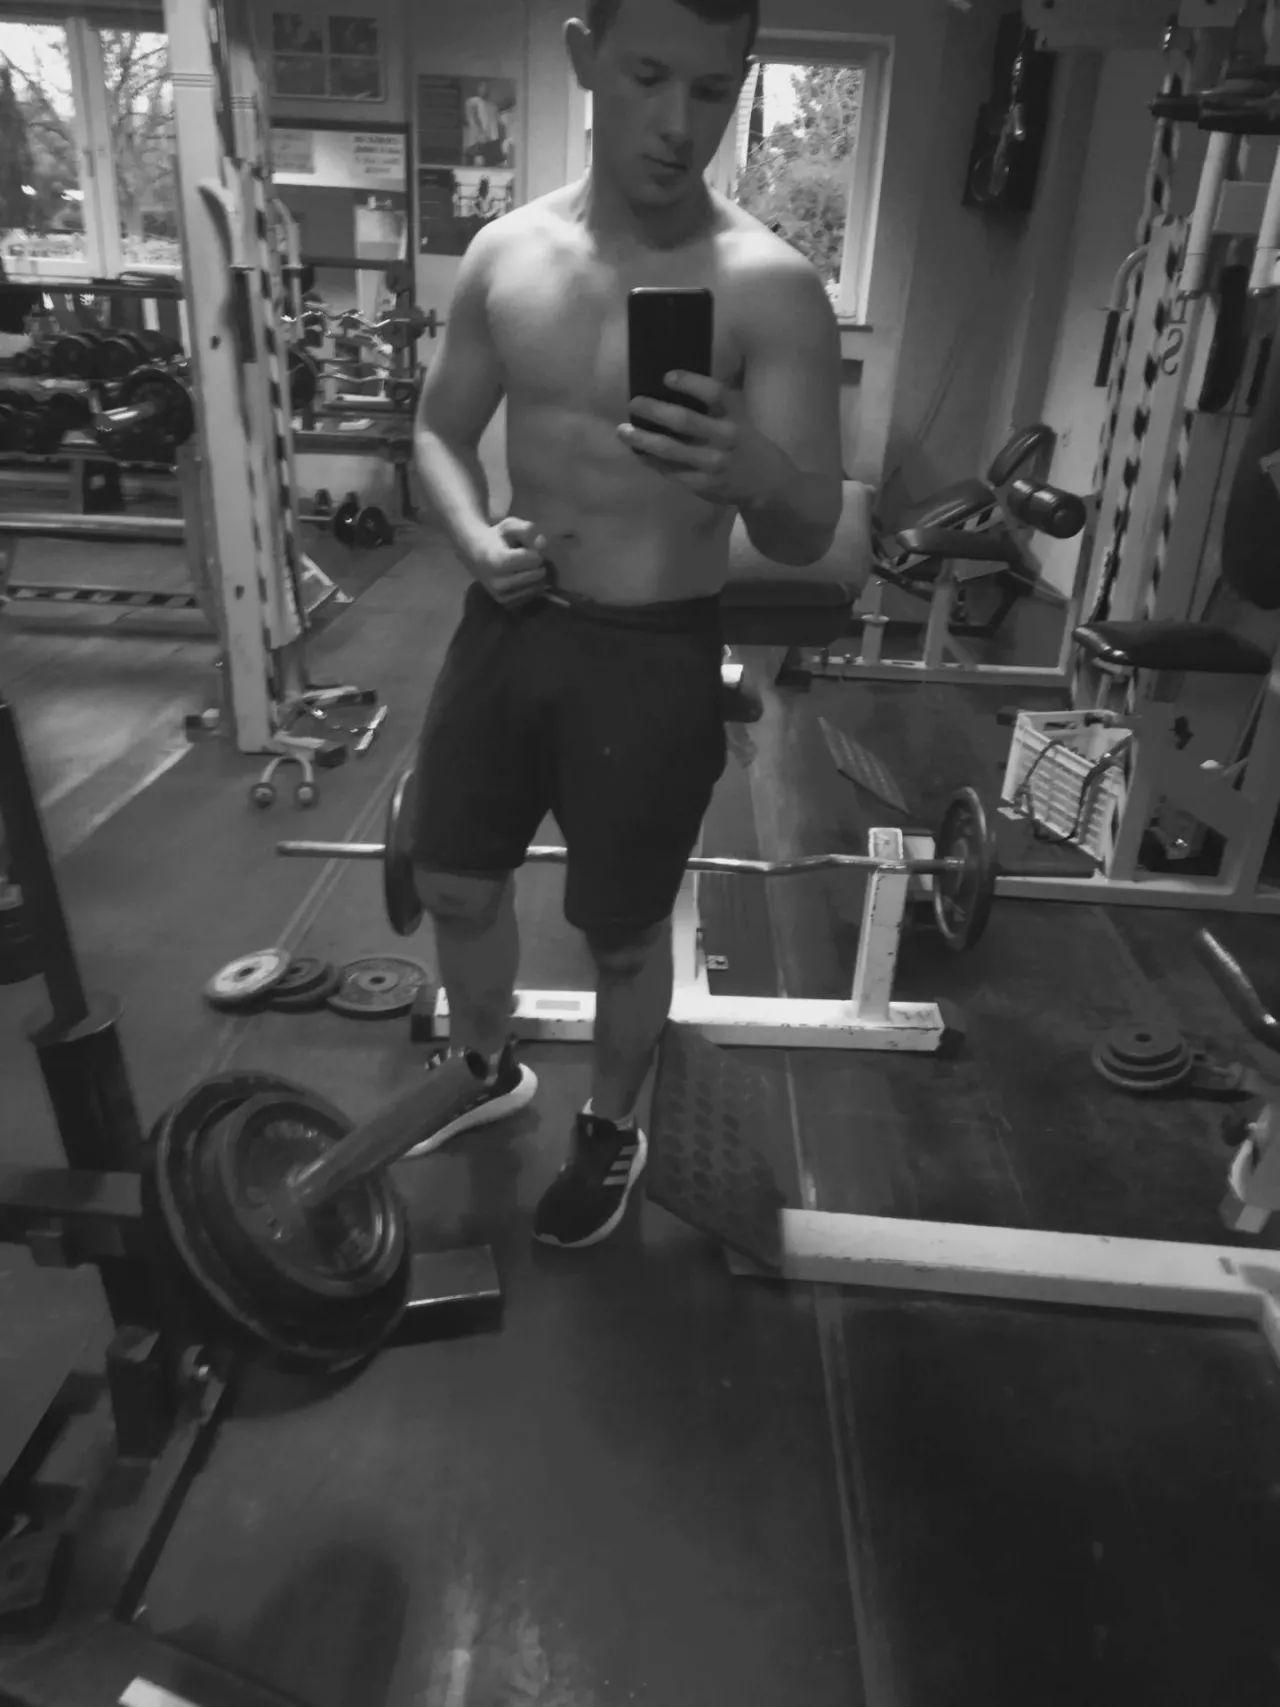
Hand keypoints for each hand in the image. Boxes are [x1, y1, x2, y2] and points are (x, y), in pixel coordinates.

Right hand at [471, 516, 549, 606]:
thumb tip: (543, 544)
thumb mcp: (509, 526)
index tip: (525, 547)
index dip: (535, 551)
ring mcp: (503, 597)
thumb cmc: (496, 538)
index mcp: (498, 562)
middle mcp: (499, 583)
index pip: (535, 559)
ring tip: (522, 567)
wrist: (475, 556)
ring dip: (536, 575)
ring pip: (538, 586)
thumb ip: (527, 530)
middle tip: (525, 558)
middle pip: (538, 574)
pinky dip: (532, 585)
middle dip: (537, 564)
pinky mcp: (507, 604)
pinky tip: (521, 577)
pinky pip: (532, 595)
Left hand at [618, 371, 784, 508]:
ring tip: (623, 431)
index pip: (714, 392)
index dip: (689, 382)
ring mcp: (712, 464)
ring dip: (643, 439)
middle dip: (654, 410)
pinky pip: (670, 471)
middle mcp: (725, 438)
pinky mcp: (702, 484)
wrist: (766, 484)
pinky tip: (637, 451)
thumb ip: (714, 404)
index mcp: (735, 416)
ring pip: (670, 450)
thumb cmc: (746, 442)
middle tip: (634, 402)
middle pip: (684, 421)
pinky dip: (650, 461)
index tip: (667, 376)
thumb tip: (674, 384)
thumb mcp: (739, 417)